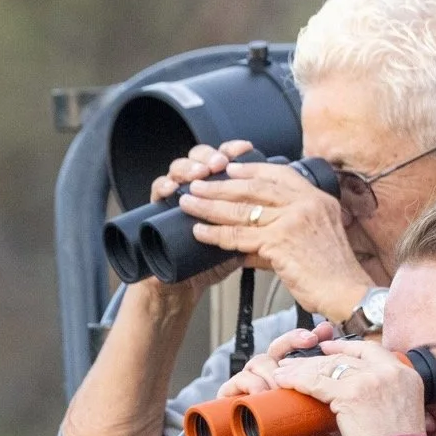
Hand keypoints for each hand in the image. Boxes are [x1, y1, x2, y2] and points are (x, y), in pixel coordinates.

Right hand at [135, 144, 245, 301]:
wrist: (181, 287)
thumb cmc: (208, 264)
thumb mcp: (239, 246)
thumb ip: (256, 231)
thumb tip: (280, 221)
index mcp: (217, 193)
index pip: (225, 161)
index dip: (234, 151)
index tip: (245, 148)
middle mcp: (195, 190)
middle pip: (201, 158)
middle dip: (212, 156)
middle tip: (220, 163)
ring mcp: (175, 197)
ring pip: (179, 168)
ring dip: (189, 167)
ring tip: (200, 174)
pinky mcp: (156, 210)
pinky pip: (157, 190)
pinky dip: (163, 186)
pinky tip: (171, 187)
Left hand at [173, 144, 374, 317]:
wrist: (347, 292)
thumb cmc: (333, 273)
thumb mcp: (314, 240)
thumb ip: (282, 235)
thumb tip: (248, 245)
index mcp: (318, 199)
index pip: (279, 174)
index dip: (251, 170)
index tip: (229, 169)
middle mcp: (306, 203)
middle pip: (255, 188)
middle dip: (221, 185)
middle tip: (198, 184)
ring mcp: (293, 220)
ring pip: (242, 210)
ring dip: (210, 205)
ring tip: (189, 203)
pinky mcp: (280, 241)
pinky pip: (239, 235)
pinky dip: (215, 234)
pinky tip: (199, 232)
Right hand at [209, 324, 338, 435]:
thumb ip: (323, 429)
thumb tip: (340, 413)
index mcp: (290, 392)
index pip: (302, 360)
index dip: (315, 343)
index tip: (328, 333)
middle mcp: (269, 387)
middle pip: (280, 350)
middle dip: (295, 339)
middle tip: (310, 339)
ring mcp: (248, 392)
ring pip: (260, 362)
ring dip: (273, 369)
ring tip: (282, 386)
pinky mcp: (228, 401)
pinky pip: (237, 381)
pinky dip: (251, 384)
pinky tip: (263, 392)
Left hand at [269, 337, 425, 435]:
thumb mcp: (400, 416)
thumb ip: (383, 401)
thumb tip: (358, 404)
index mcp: (406, 375)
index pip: (371, 352)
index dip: (346, 348)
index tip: (329, 349)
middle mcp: (390, 372)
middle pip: (347, 357)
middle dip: (319, 359)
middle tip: (299, 361)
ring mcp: (371, 380)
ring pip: (329, 367)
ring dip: (302, 368)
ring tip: (283, 371)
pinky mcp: (351, 394)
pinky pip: (317, 383)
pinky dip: (297, 381)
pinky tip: (283, 380)